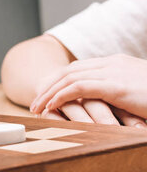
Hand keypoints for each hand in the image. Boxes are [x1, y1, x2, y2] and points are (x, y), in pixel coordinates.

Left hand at [30, 54, 146, 126]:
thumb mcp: (136, 94)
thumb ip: (118, 94)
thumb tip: (102, 106)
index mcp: (118, 63)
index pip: (79, 67)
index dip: (59, 81)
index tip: (45, 94)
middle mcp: (112, 63)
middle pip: (69, 71)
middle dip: (48, 86)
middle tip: (35, 102)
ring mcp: (114, 72)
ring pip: (69, 78)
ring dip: (48, 93)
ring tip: (37, 108)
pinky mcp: (115, 85)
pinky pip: (78, 87)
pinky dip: (60, 96)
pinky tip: (50, 106)